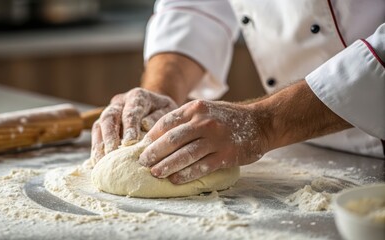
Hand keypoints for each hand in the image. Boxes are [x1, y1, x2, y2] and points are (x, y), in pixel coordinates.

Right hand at [90, 88, 176, 165]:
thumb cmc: (164, 112)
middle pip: (109, 117)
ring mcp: (109, 113)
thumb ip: (158, 118)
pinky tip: (99, 164)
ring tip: (102, 162)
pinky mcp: (103, 125)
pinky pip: (96, 136)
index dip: (129, 126)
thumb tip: (145, 126)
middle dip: (109, 136)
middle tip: (112, 154)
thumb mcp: (168, 111)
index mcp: (137, 97)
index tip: (130, 142)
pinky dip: (97, 150)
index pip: (131, 111)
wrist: (156, 108)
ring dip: (99, 145)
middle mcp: (120, 103)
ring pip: (99, 126)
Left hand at [138, 100, 267, 183]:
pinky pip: (201, 167)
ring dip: (167, 166)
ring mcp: (216, 139)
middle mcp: (204, 122)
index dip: (152, 135)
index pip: (167, 122)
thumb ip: (186, 119)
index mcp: (196, 108)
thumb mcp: (205, 109)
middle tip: (142, 162)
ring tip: (154, 173)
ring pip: (185, 155)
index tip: (143, 146)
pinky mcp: (225, 155)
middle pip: (172, 140)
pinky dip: (186, 175)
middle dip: (154, 153)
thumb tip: (158, 135)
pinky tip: (175, 180)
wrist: (260, 123)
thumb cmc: (227, 117)